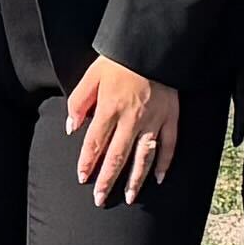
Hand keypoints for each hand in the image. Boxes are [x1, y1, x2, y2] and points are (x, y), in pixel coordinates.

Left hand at [66, 57, 184, 208]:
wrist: (152, 45)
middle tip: (100, 199)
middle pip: (117, 156)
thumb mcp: (91, 75)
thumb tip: (72, 127)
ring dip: (135, 180)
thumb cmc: (119, 59)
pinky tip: (159, 178)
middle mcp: (132, 119)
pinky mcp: (171, 116)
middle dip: (107, 180)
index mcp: (109, 108)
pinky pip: (169, 145)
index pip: (95, 143)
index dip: (87, 162)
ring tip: (128, 197)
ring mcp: (154, 120)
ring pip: (143, 157)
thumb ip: (79, 102)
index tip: (83, 178)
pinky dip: (165, 163)